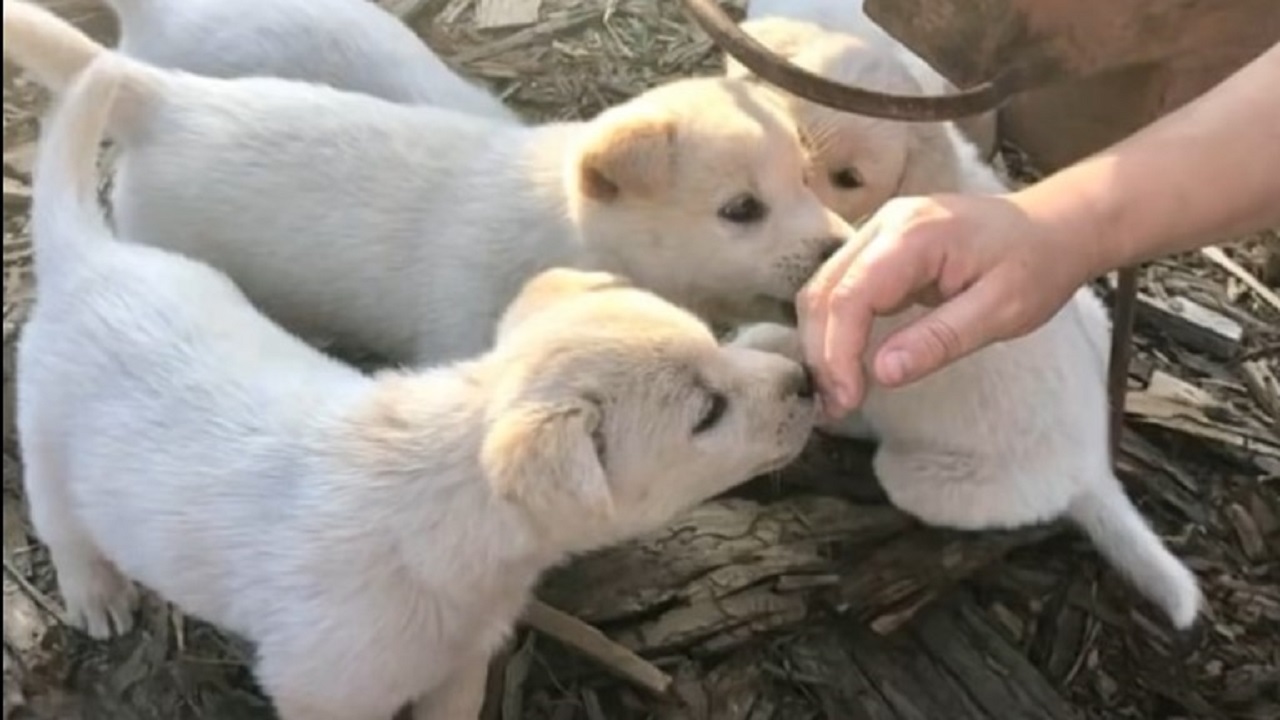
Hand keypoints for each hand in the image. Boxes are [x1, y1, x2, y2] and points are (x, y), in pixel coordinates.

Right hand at [797, 193, 1097, 416]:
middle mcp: (886, 224)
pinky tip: (847, 364)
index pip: (850, 295)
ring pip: (824, 289)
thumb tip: (882, 374)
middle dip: (821, 353)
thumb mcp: (1002, 311)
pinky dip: (837, 328)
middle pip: (825, 291)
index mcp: (915, 235)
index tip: (847, 400)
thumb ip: (940, 340)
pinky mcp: (881, 247)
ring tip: (837, 393)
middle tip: (835, 408)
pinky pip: (842, 287)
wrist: (1055, 226)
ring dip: (822, 343)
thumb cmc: (1037, 265)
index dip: (838, 352)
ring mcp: (879, 232)